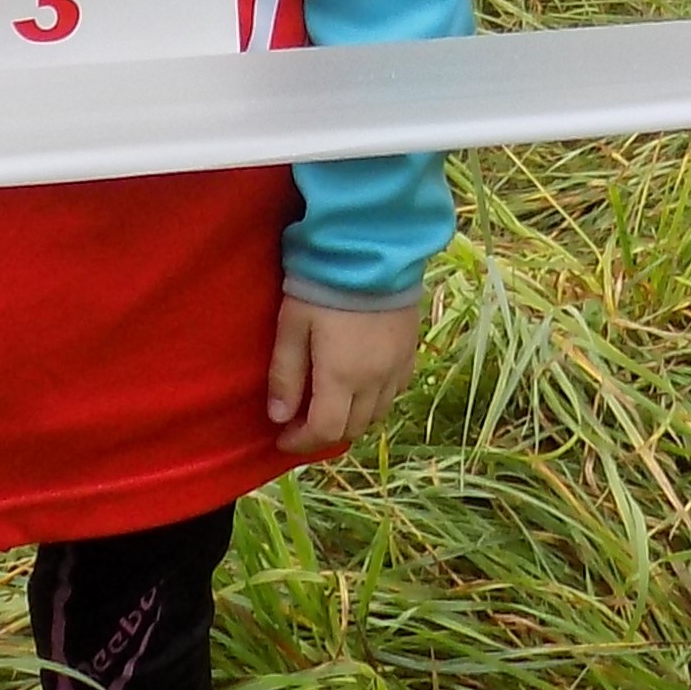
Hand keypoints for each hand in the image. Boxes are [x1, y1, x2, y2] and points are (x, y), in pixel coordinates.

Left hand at [265, 292, 422, 456]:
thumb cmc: (323, 284)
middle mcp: (375, 380)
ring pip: (377, 414)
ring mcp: (398, 366)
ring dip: (351, 418)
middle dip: (324, 433)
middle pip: (353, 428)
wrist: (373, 246)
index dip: (301, 443)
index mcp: (343, 377)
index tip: (281, 439)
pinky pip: (396, 391)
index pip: (325, 431)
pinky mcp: (411, 350)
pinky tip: (361, 385)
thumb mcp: (293, 325)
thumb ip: (286, 374)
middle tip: (301, 422)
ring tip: (329, 405)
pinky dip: (376, 400)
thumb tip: (279, 417)